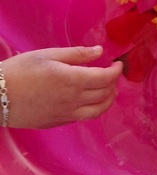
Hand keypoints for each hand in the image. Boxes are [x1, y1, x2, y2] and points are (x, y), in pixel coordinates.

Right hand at [1, 46, 122, 128]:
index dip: (116, 71)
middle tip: (113, 74)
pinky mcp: (57, 123)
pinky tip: (90, 100)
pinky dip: (93, 109)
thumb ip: (77, 54)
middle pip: (105, 94)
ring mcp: (66, 114)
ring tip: (109, 90)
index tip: (119, 64)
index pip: (106, 78)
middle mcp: (73, 100)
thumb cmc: (20, 71)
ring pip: (98, 111)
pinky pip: (83, 118)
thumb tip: (99, 51)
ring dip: (109, 100)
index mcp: (72, 80)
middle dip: (114, 84)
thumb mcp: (48, 55)